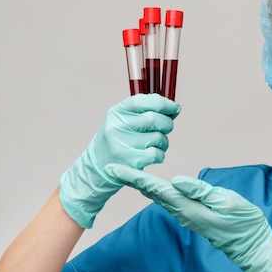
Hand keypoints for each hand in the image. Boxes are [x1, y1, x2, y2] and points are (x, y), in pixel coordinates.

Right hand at [59, 94, 180, 227]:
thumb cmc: (117, 143)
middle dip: (167, 124)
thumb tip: (173, 108)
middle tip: (165, 129)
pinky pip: (157, 154)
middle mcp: (116, 127)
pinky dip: (160, 155)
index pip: (141, 101)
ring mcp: (121, 145)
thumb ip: (143, 112)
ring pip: (158, 137)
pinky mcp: (129, 162)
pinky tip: (152, 156)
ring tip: (155, 145)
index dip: (162, 103)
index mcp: (116, 113)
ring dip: (163, 142)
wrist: (96, 170)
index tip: (175, 107)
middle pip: (154, 119)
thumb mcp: (122, 122)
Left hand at [104, 164, 271, 271]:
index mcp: (188, 206)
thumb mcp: (225, 201)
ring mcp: (187, 216)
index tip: (114, 169)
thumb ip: (199, 191)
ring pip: (159, 197)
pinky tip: (153, 186)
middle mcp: (182, 212)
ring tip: (127, 173)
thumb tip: (175, 180)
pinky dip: (156, 191)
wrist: (251, 246)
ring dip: (142, 185)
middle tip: (112, 167)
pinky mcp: (193, 216)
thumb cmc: (243, 222)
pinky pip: (169, 201)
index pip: (155, 188)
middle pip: (152, 192)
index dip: (134, 177)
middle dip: (132, 179)